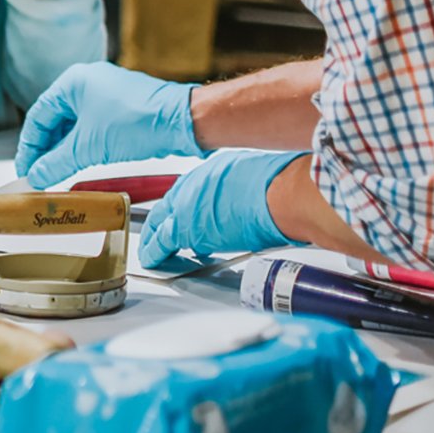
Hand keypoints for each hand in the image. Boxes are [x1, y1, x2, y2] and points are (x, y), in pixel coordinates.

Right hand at [16, 62, 202, 186]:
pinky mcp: (122, 107)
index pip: (39, 116)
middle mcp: (88, 83)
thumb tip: (37, 177)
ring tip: (56, 172)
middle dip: (46, 149)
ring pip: (74, 125)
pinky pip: (92, 127)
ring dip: (64, 149)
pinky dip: (82, 145)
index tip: (26, 168)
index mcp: (73, 82)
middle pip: (55, 120)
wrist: (182, 121)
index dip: (30, 146)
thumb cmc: (137, 122)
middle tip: (39, 173)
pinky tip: (78, 162)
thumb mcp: (88, 148)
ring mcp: (106, 94)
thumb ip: (56, 163)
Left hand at [139, 150, 305, 267]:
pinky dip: (154, 253)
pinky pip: (160, 243)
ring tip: (156, 251)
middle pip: (168, 207)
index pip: (187, 193)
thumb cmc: (280, 186)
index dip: (183, 208)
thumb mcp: (255, 177)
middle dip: (162, 223)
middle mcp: (192, 185)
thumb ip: (241, 190)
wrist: (281, 195)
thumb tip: (248, 198)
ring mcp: (185, 206)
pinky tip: (152, 260)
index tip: (183, 217)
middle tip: (158, 234)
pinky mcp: (184, 229)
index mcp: (210, 172)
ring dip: (158, 239)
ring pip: (160, 225)